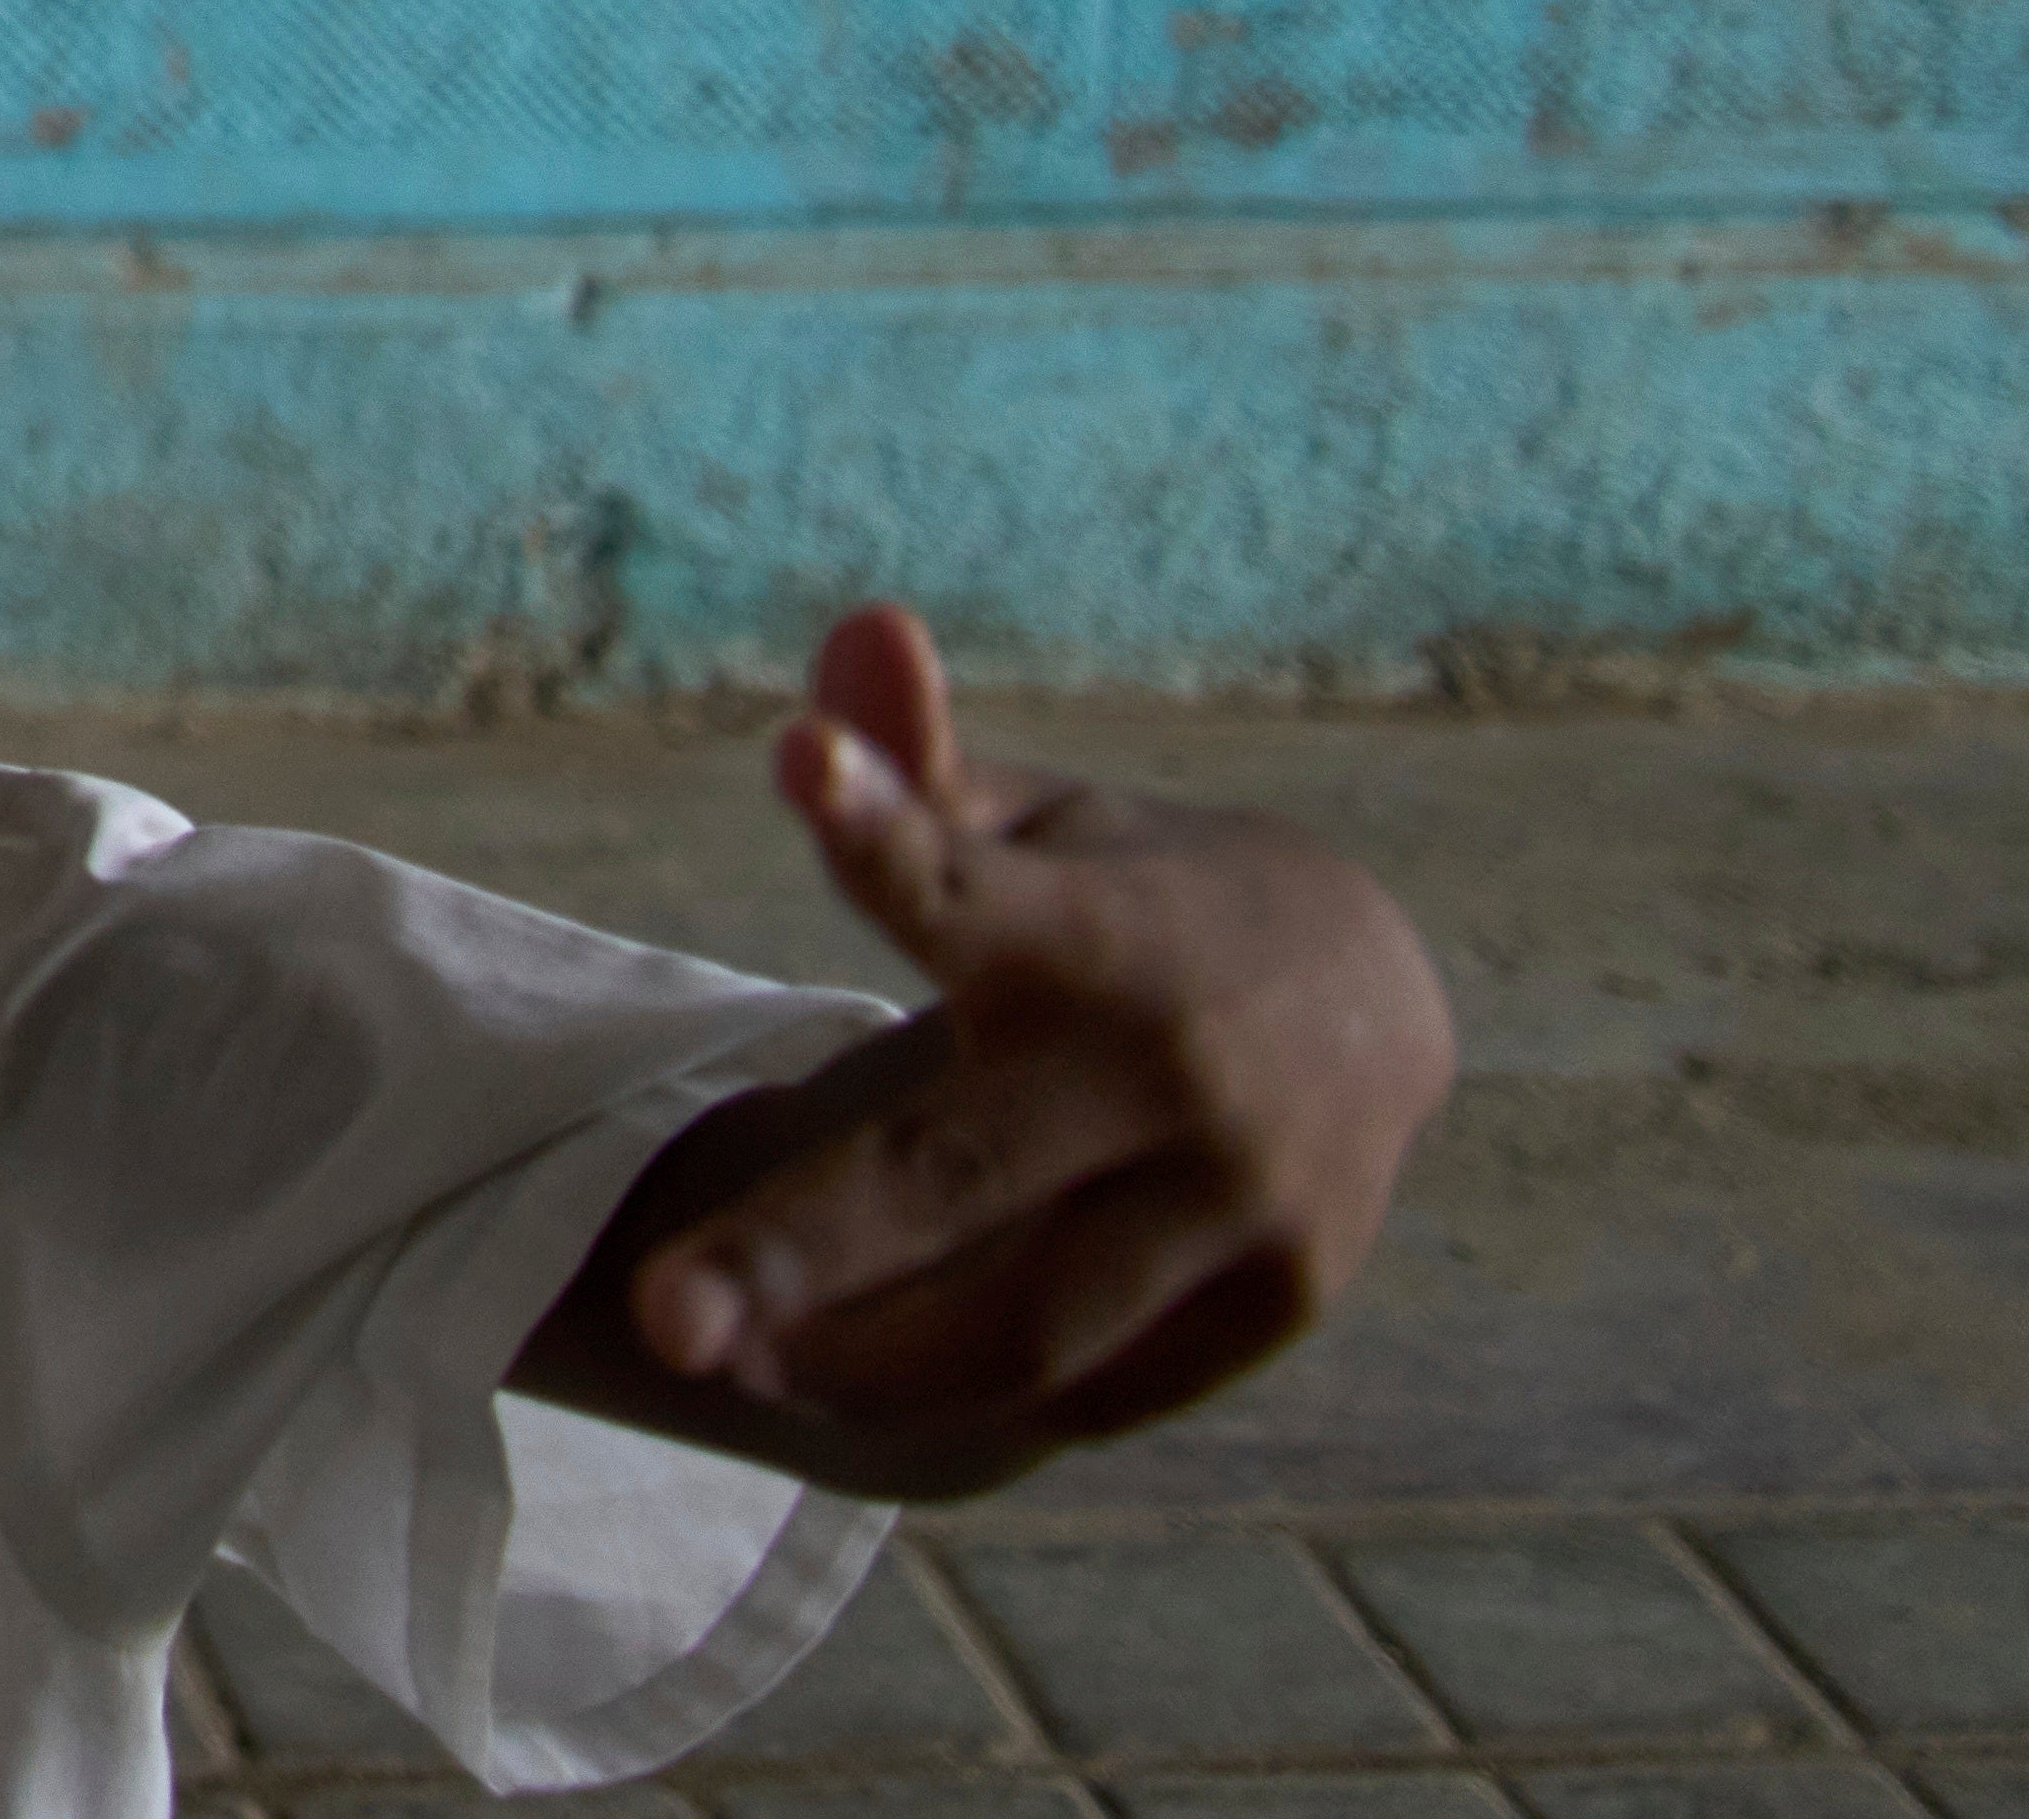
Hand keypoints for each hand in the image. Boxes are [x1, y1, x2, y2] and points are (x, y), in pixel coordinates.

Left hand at [587, 607, 1452, 1483]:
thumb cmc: (1136, 897)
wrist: (1376, 1004)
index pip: (962, 878)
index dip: (879, 817)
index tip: (799, 754)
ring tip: (718, 1358)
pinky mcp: (1272, 1298)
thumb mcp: (1045, 820)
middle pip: (955, 1182)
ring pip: (1018, 1328)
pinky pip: (1088, 1384)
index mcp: (1100, 927)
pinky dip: (961, 1398)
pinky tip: (840, 1381)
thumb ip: (922, 763)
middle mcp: (1173, 1070)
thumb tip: (856, 630)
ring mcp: (1237, 1200)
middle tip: (652, 1325)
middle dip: (796, 1252)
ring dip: (852, 1361)